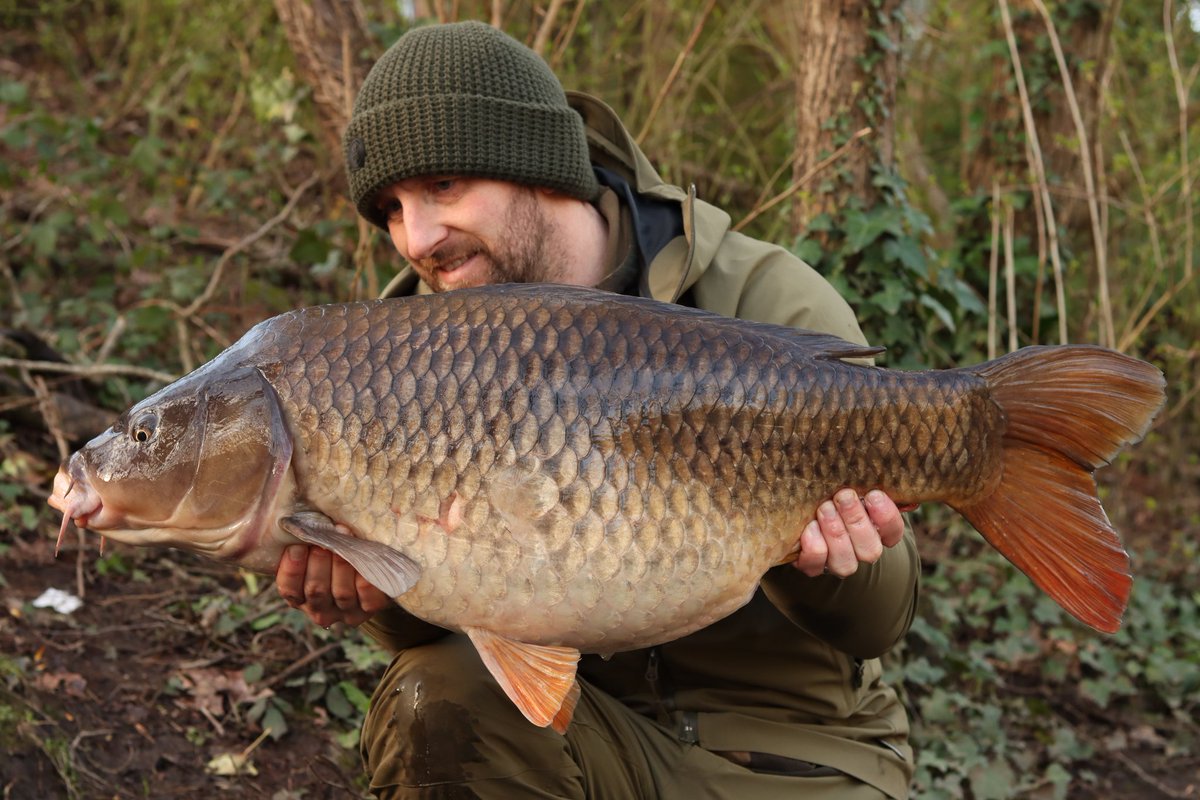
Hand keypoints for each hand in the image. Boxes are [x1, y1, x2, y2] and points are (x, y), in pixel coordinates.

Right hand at [275, 545, 392, 626]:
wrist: (374, 570)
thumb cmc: (332, 554)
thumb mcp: (311, 550)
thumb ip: (304, 542)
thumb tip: (298, 522)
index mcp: (300, 598)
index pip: (289, 590)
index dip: (292, 569)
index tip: (297, 547)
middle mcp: (321, 610)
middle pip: (316, 590)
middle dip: (319, 561)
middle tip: (323, 538)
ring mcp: (347, 612)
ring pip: (342, 592)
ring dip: (342, 563)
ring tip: (343, 536)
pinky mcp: (370, 608)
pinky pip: (367, 594)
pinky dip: (364, 576)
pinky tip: (363, 556)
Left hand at [793, 489, 910, 577]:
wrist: (800, 508)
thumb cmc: (831, 491)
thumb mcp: (848, 483)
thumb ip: (860, 480)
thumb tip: (871, 459)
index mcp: (877, 530)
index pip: (893, 531)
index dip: (886, 516)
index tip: (873, 495)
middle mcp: (860, 551)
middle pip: (870, 549)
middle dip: (856, 521)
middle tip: (843, 497)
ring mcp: (837, 562)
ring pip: (846, 563)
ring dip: (836, 533)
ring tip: (825, 509)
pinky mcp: (812, 567)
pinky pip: (815, 566)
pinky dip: (813, 547)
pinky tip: (810, 527)